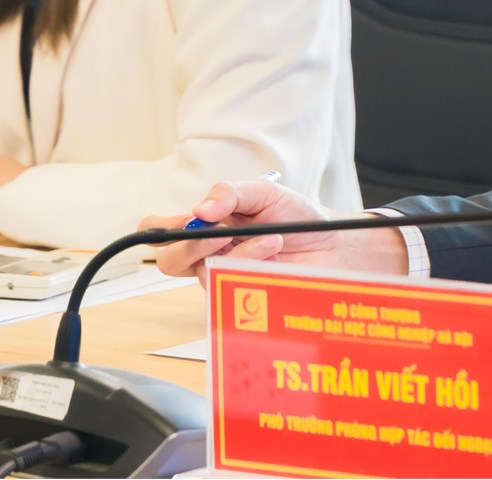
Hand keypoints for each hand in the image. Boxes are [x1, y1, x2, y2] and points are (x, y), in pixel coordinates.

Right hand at [140, 180, 407, 278]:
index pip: (157, 230)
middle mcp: (208, 255)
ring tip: (271, 239)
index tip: (187, 220)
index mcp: (205, 225)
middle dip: (190, 245)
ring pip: (205, 275)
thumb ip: (230, 193)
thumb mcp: (264, 192)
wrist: (335, 243)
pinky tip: (274, 256)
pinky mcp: (244, 299)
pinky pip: (232, 291)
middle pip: (169, 262)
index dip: (157, 229)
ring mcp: (225, 279)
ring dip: (238, 252)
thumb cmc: (297, 216)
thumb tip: (200, 210)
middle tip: (220, 231)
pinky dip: (253, 267)